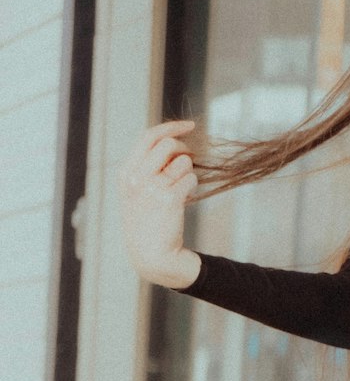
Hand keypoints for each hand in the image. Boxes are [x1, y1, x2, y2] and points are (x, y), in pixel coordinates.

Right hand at [118, 120, 201, 287]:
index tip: (189, 125)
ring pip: (183, 162)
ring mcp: (151, 188)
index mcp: (126, 173)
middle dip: (184, 149)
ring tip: (180, 189)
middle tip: (188, 162)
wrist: (151, 255)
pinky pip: (191, 178)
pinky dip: (193, 185)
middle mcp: (136, 178)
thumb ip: (147, 167)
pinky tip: (185, 197)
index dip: (172, 127)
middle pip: (168, 144)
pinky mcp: (169, 199)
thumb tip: (173, 142)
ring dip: (188, 172)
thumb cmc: (147, 222)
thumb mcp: (135, 193)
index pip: (148, 136)